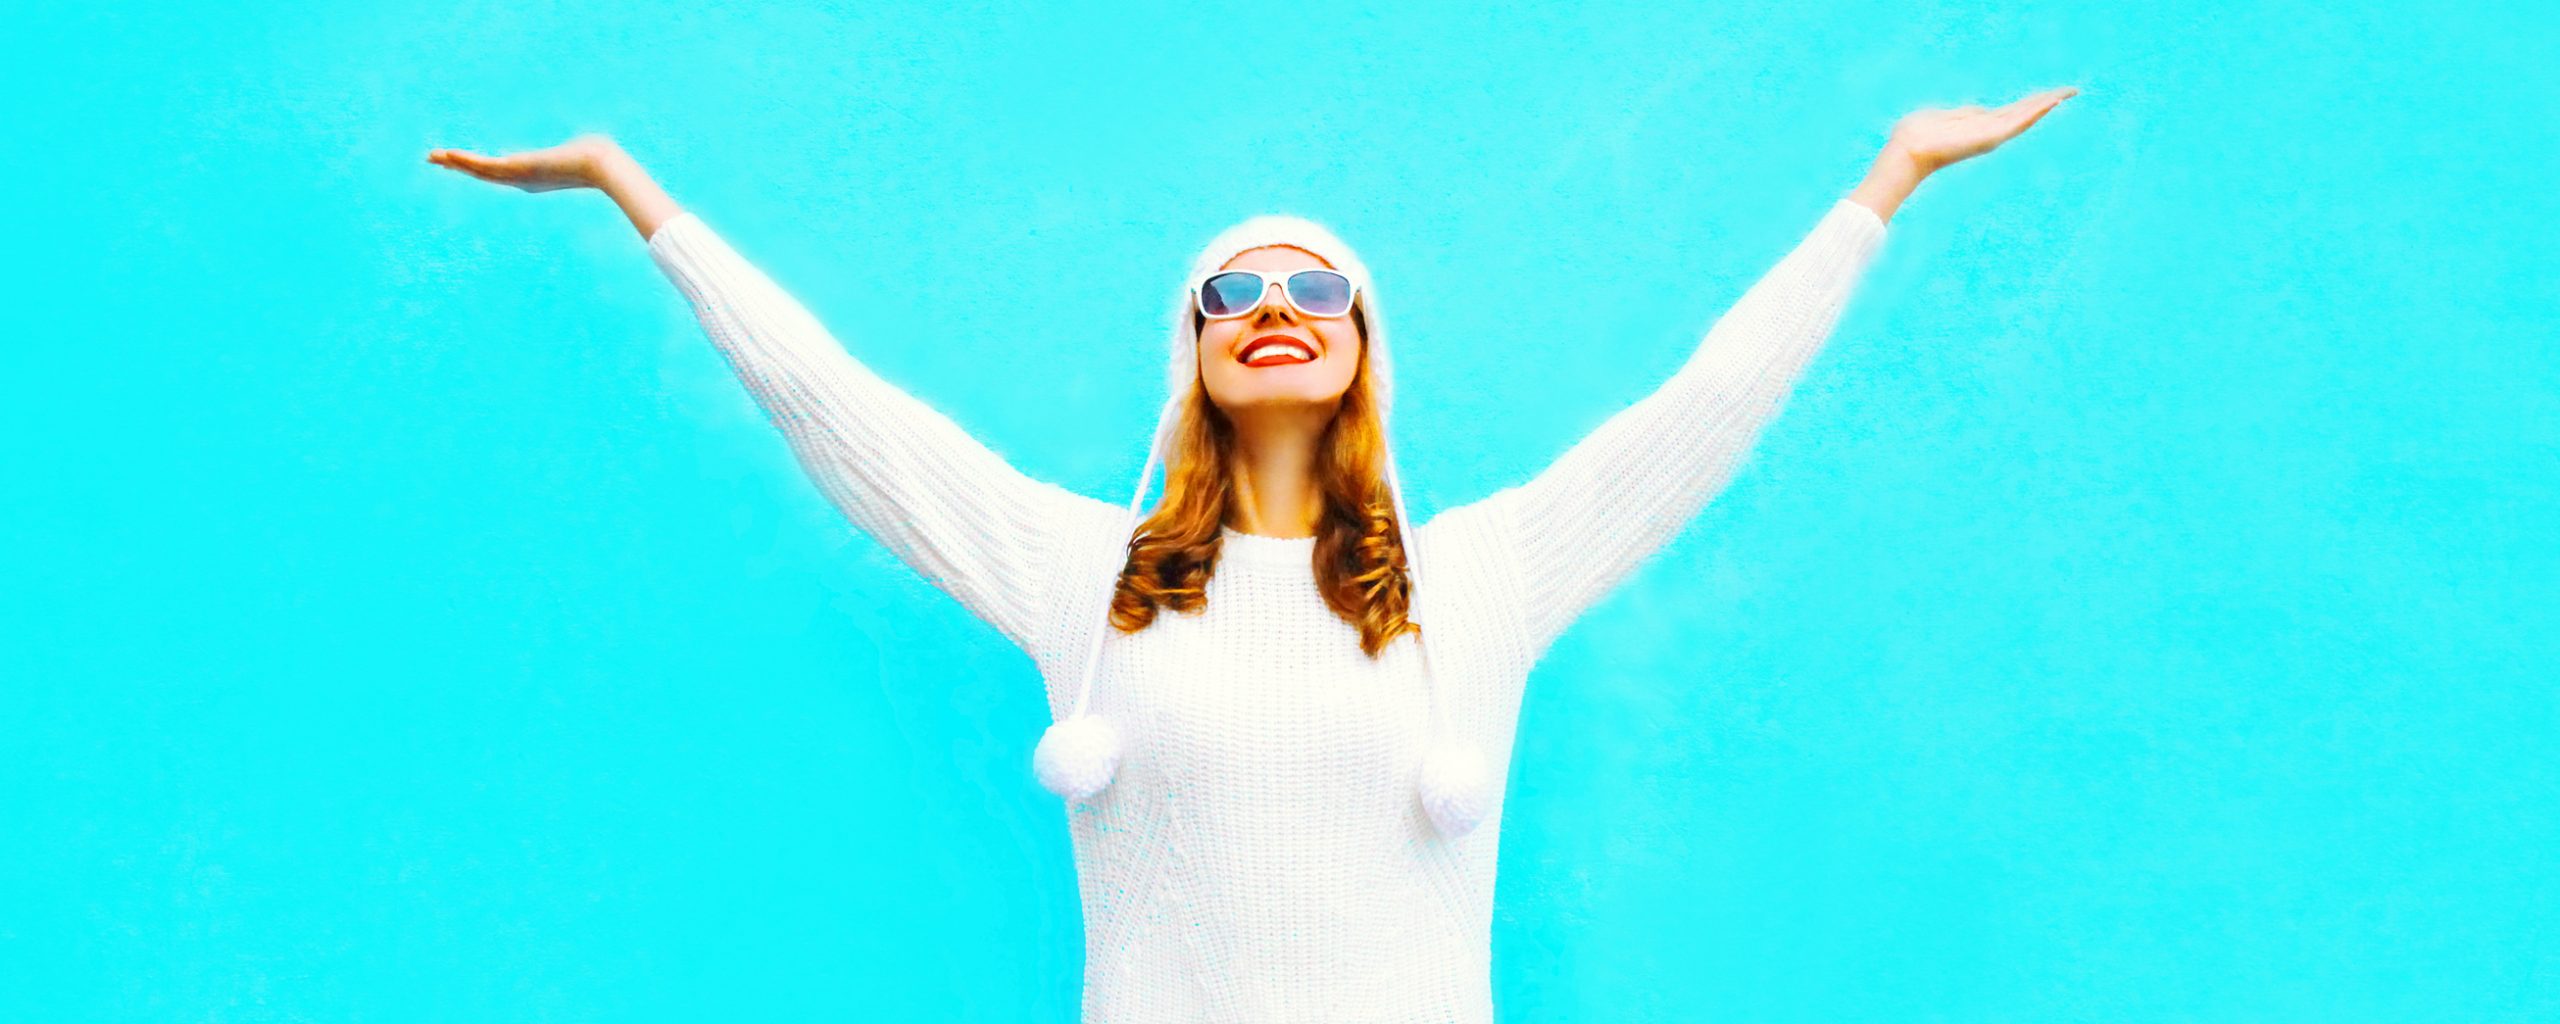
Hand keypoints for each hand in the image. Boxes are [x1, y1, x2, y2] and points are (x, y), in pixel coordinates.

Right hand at [425, 134, 623, 192]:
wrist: (600, 166)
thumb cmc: (597, 157)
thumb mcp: (582, 149)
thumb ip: (579, 147)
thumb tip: (590, 141)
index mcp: (533, 176)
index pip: (499, 171)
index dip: (477, 167)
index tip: (461, 161)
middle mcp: (522, 181)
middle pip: (483, 173)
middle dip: (459, 166)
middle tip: (436, 159)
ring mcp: (518, 178)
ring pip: (479, 171)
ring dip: (455, 163)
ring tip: (433, 156)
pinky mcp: (516, 170)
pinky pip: (483, 166)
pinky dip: (464, 161)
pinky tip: (447, 155)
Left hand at [1886, 86, 2078, 175]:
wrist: (1909, 149)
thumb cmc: (1920, 133)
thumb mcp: (1948, 117)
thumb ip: (1966, 114)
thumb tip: (1978, 110)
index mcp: (1981, 125)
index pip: (2014, 111)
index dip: (2034, 102)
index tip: (2054, 94)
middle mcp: (1990, 131)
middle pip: (2025, 112)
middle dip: (2048, 101)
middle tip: (2073, 90)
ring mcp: (1991, 135)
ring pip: (2026, 115)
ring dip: (2048, 103)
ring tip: (2069, 92)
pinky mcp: (1989, 137)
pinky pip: (2018, 122)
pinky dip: (2035, 112)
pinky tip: (2051, 102)